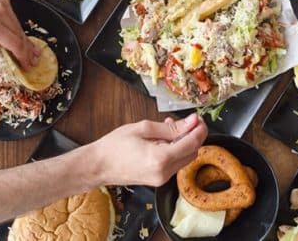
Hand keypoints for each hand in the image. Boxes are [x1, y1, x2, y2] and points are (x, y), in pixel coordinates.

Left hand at [0, 0, 39, 72]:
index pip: (14, 44)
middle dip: (27, 50)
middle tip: (33, 61)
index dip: (22, 57)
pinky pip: (14, 16)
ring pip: (19, 26)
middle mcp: (0, 12)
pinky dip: (17, 27)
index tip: (26, 65)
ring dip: (25, 39)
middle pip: (20, 35)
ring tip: (31, 50)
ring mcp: (3, 3)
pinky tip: (20, 35)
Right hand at [90, 113, 207, 185]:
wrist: (98, 166)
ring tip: (170, 127)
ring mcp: (162, 179)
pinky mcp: (159, 180)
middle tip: (187, 120)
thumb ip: (171, 127)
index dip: (199, 128)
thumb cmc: (115, 146)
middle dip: (194, 135)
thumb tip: (192, 122)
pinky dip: (176, 150)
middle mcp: (165, 172)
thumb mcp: (144, 128)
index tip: (198, 118)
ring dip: (185, 142)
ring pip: (186, 158)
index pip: (193, 143)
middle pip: (193, 152)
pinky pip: (176, 163)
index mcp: (161, 158)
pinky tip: (164, 139)